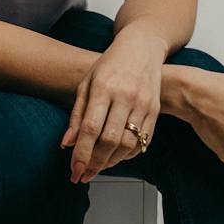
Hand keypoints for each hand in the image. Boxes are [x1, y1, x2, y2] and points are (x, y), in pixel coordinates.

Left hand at [60, 30, 164, 182]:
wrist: (142, 47)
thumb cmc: (109, 65)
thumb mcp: (87, 83)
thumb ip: (77, 114)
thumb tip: (67, 143)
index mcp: (104, 88)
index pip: (91, 128)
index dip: (82, 153)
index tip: (74, 170)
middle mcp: (125, 96)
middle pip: (110, 140)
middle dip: (95, 163)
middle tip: (83, 175)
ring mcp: (143, 103)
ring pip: (128, 144)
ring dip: (111, 162)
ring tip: (98, 168)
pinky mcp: (155, 110)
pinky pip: (143, 141)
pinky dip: (128, 155)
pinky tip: (115, 157)